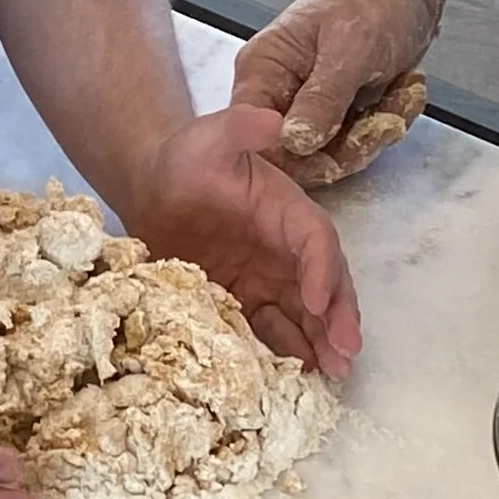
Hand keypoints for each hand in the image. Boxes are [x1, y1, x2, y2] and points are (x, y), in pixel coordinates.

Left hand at [123, 107, 361, 375]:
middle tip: (346, 353)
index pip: (316, 240)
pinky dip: (286, 352)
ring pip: (304, 315)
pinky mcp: (243, 303)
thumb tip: (273, 121)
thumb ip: (241, 127)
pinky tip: (296, 377)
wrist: (152, 187)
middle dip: (337, 318)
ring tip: (335, 375)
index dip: (322, 269)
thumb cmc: (185, 159)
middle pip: (323, 285)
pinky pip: (269, 331)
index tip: (317, 301)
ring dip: (322, 343)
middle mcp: (286, 249)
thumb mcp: (210, 136)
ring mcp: (267, 280)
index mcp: (286, 210)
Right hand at [231, 0, 437, 170]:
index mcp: (262, 70)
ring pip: (333, 154)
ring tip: (402, 90)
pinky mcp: (338, 113)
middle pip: (297, 156)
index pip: (257, 136)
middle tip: (386, 120)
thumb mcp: (350, 50)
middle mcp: (278, 93)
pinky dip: (387, 122)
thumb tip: (294, 142)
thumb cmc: (374, 3)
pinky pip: (357, 142)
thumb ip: (322, 98)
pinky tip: (403, 90)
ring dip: (377, 131)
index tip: (336, 157)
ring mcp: (309, 105)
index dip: (293, 158)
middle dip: (350, 145)